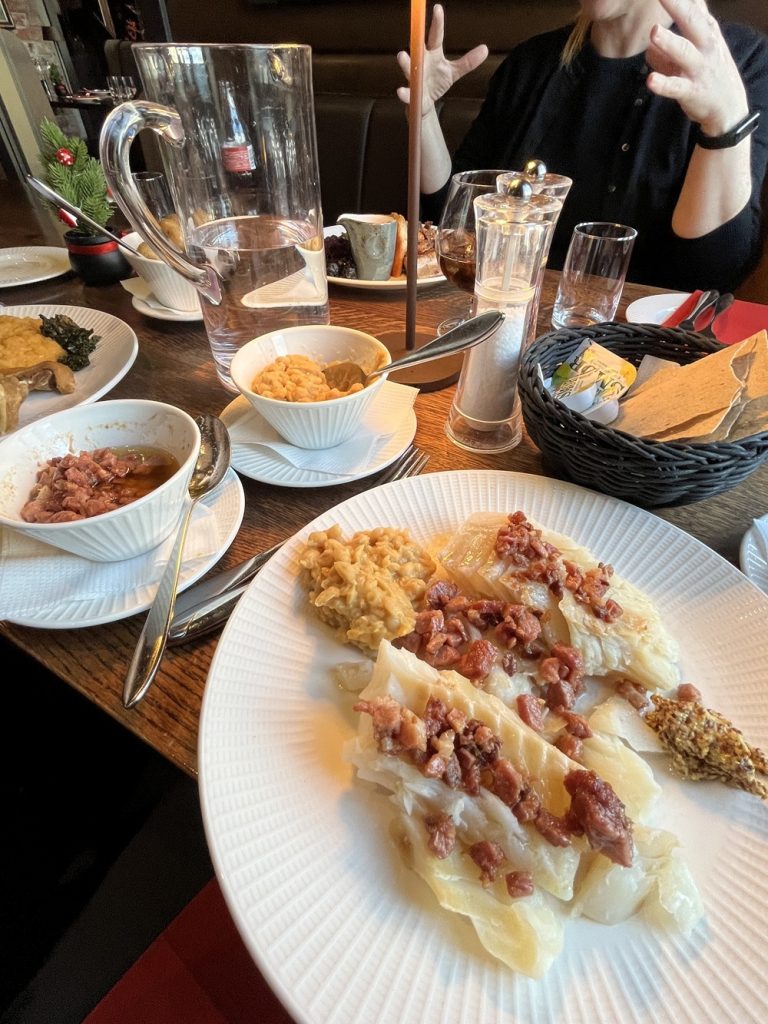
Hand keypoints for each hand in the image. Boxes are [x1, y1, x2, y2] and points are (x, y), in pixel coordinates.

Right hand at [396, 3, 487, 114]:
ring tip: (402, 55)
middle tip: (416, 26)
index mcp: (433, 55)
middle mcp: (421, 63)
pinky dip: (403, 93)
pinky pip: (406, 93)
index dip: (437, 23)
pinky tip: (400, 91)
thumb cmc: (437, 82)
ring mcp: (415, 77)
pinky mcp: (412, 95)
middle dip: (416, 38)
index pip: (435, 36)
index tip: (437, 8)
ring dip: (405, 62)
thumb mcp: (453, 72)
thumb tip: (485, 49)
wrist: (424, 102)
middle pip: (418, 49)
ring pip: (408, 68)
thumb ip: (467, 62)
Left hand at [645, 0, 747, 134]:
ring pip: (683, 52)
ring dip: (669, 42)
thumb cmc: (709, 71)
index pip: (693, 7)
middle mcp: (705, 46)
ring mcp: (699, 68)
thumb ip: (680, 32)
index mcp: (706, 31)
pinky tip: (650, 80)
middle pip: (691, 22)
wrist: (728, 106)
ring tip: (654, 31)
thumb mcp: (701, 45)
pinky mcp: (692, 91)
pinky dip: (663, 84)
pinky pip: (675, 87)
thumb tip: (661, 23)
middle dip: (677, 6)